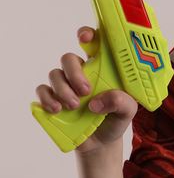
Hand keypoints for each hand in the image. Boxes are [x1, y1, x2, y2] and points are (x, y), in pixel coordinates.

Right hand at [35, 26, 137, 153]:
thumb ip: (121, 102)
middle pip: (69, 58)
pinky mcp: (52, 100)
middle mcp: (80, 72)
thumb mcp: (128, 111)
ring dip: (62, 89)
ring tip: (74, 106)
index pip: (91, 43)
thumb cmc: (115, 118)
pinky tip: (56, 109)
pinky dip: (47, 99)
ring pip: (54, 74)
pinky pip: (42, 91)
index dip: (86, 34)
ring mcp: (64, 86)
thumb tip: (97, 102)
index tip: (84, 38)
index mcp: (100, 67)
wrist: (102, 143)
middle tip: (85, 91)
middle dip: (74, 72)